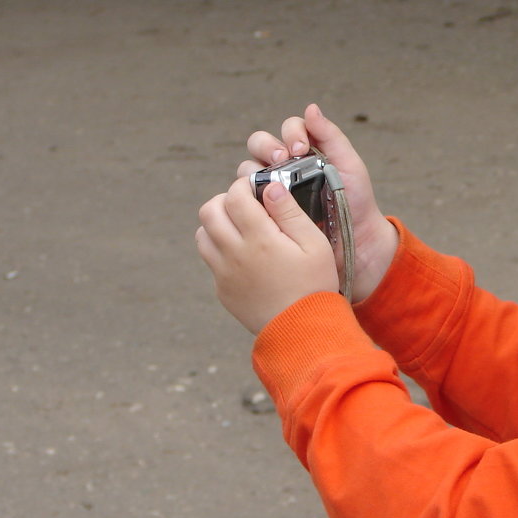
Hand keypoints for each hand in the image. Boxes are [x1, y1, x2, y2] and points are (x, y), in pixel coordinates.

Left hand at [196, 176, 338, 334]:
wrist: (303, 331)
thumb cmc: (314, 286)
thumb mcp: (314, 245)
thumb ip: (290, 212)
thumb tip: (270, 187)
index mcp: (259, 238)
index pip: (236, 196)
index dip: (244, 185)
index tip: (257, 188)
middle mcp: (234, 253)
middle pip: (209, 211)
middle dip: (225, 200)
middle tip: (246, 205)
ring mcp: (224, 273)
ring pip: (202, 234)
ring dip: (218, 224)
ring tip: (242, 228)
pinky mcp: (222, 290)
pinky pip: (210, 260)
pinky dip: (221, 248)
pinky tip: (245, 255)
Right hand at [242, 103, 397, 302]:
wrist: (356, 241)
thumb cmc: (356, 202)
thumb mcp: (350, 166)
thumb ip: (331, 137)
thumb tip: (310, 107)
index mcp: (304, 151)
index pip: (288, 129)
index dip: (290, 133)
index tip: (299, 149)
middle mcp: (283, 166)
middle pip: (259, 144)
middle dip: (266, 147)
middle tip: (280, 160)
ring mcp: (271, 189)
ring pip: (248, 169)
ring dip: (254, 171)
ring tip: (270, 185)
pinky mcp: (264, 211)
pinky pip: (245, 199)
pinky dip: (247, 198)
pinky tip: (258, 203)